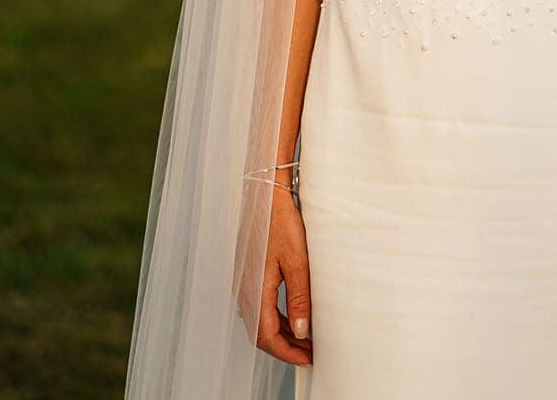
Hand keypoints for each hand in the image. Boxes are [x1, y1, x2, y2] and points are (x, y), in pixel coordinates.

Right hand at [254, 194, 312, 365]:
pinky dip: (278, 318)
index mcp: (253, 291)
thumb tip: (303, 330)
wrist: (264, 196)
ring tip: (308, 339)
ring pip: (261, 320)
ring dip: (283, 333)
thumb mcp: (298, 261)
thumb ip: (300, 298)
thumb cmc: (280, 223)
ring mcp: (245, 283)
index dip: (287, 352)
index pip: (266, 336)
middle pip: (261, 333)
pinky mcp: (250, 275)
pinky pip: (261, 306)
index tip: (308, 359)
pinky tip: (296, 316)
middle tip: (311, 353)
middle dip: (286, 347)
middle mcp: (244, 291)